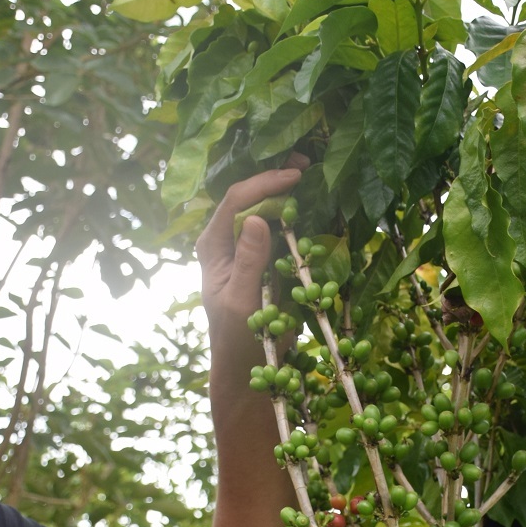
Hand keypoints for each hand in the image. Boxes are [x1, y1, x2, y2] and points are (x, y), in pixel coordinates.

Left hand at [195, 162, 303, 366]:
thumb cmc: (238, 337)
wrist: (246, 365)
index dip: (265, 184)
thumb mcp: (241, 301)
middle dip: (275, 176)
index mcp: (213, 244)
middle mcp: (226, 238)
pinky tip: (312, 198)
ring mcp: (245, 246)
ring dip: (286, 188)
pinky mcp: (263, 256)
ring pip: (264, 207)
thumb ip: (248, 261)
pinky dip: (295, 210)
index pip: (236, 201)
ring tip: (310, 171)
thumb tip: (257, 217)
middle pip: (249, 196)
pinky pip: (278, 226)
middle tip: (305, 161)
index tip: (295, 176)